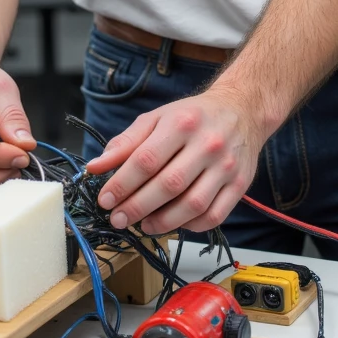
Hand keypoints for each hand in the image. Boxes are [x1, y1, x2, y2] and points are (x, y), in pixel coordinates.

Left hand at [84, 88, 264, 234]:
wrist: (243, 111)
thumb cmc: (192, 117)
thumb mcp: (156, 118)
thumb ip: (125, 143)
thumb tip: (94, 167)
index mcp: (182, 123)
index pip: (146, 160)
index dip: (122, 184)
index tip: (105, 200)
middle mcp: (207, 144)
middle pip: (168, 185)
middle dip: (137, 207)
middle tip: (118, 219)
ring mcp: (226, 167)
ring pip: (192, 205)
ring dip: (163, 222)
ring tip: (143, 225)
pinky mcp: (240, 185)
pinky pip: (214, 215)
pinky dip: (191, 226)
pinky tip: (174, 223)